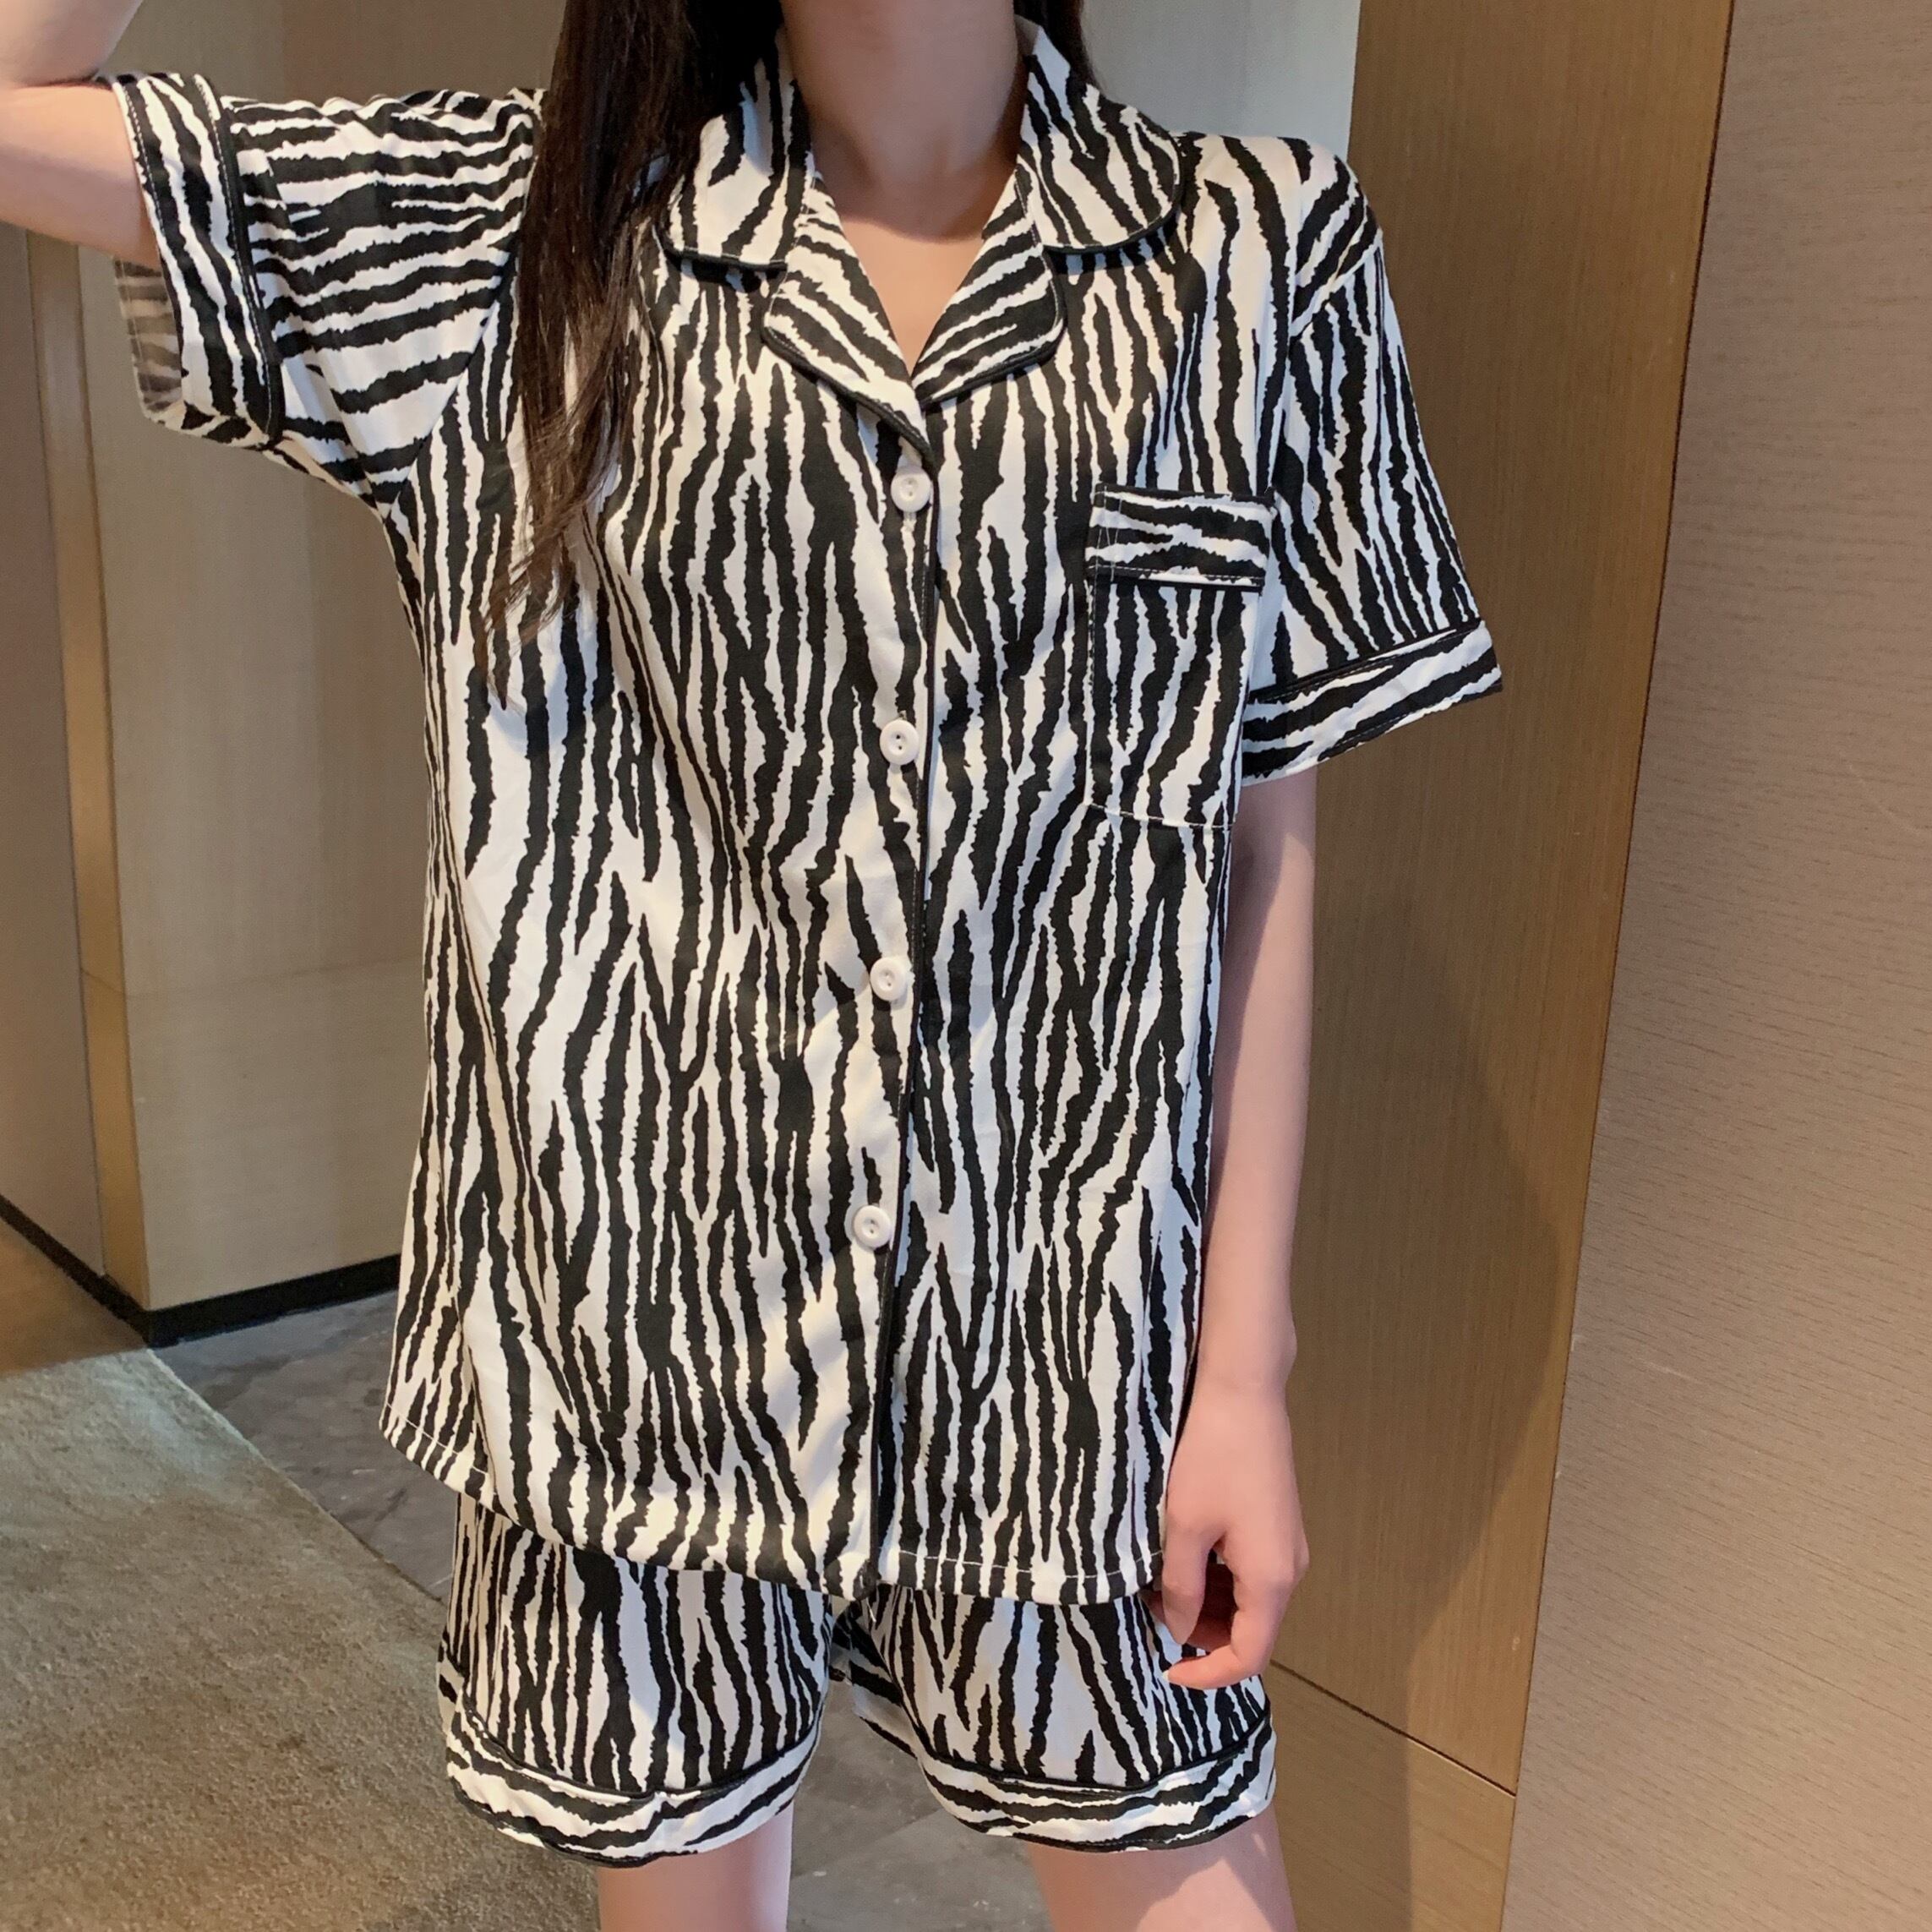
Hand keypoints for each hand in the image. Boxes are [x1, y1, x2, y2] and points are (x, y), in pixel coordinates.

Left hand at [1140, 1374, 1308, 1689]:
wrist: (1245, 1390)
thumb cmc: (1213, 1456)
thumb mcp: (1184, 1526)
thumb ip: (1181, 1586)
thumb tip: (1179, 1629)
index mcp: (1272, 1579)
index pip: (1249, 1655)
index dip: (1208, 1675)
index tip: (1166, 1668)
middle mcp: (1290, 1569)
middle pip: (1250, 1630)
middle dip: (1199, 1633)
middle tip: (1151, 1607)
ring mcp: (1287, 1545)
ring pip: (1247, 1601)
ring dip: (1205, 1603)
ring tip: (1159, 1578)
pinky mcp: (1277, 1523)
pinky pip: (1249, 1572)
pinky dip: (1216, 1577)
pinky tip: (1182, 1552)